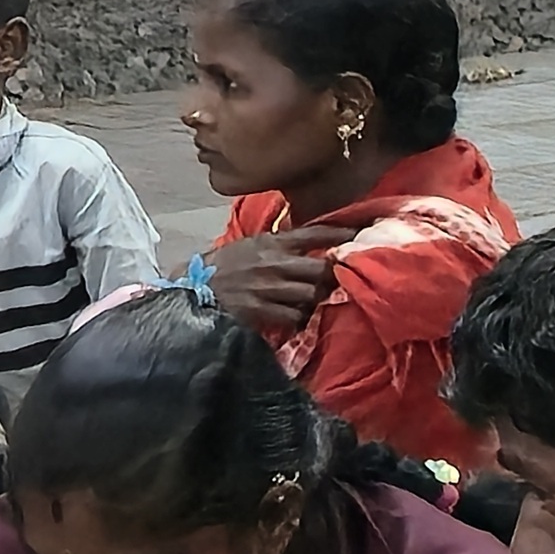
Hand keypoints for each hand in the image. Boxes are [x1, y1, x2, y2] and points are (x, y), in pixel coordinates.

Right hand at [207, 221, 347, 340]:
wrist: (193, 288)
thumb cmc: (223, 266)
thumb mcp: (251, 245)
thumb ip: (278, 242)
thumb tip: (308, 237)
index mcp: (272, 242)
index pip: (314, 233)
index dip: (341, 235)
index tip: (360, 235)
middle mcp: (273, 262)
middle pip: (321, 268)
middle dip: (333, 277)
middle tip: (337, 283)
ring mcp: (267, 287)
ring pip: (311, 294)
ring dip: (317, 300)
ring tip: (316, 302)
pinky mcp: (260, 309)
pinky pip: (294, 316)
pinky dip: (300, 319)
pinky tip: (297, 320)